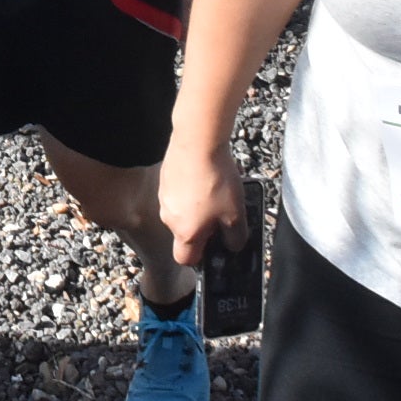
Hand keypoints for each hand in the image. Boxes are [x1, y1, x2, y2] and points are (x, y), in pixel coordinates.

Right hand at [158, 141, 245, 271]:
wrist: (197, 141)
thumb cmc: (216, 180)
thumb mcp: (236, 214)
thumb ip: (236, 238)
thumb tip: (233, 246)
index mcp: (185, 232)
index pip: (185, 258)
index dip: (201, 257)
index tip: (214, 246)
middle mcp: (169, 217)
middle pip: (184, 233)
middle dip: (202, 228)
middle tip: (221, 213)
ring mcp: (164, 196)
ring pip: (180, 212)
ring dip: (195, 208)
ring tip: (214, 190)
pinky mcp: (164, 178)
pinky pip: (177, 193)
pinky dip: (190, 190)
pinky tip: (204, 177)